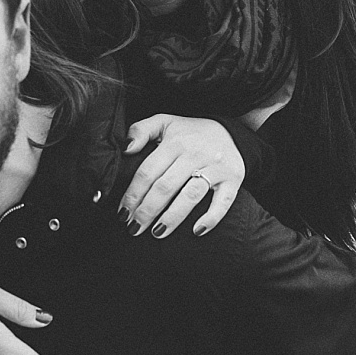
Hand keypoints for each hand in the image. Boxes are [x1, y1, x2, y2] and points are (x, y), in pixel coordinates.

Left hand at [121, 114, 243, 238]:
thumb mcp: (165, 122)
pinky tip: (196, 231)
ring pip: (191, 195)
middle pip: (166, 186)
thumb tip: (125, 149)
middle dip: (147, 210)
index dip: (133, 194)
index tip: (122, 212)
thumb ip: (140, 130)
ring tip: (157, 232)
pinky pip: (223, 202)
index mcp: (175, 142)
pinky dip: (211, 218)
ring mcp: (215, 168)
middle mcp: (195, 154)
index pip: (148, 172)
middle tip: (134, 228)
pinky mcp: (233, 179)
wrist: (231, 132)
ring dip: (172, 217)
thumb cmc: (191, 133)